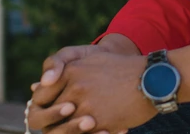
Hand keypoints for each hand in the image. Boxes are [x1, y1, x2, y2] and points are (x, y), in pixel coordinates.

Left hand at [30, 51, 156, 133]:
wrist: (152, 78)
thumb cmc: (123, 69)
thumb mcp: (93, 62)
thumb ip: (64, 73)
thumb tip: (36, 87)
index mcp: (70, 71)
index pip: (40, 97)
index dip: (41, 109)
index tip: (48, 113)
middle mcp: (73, 87)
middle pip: (44, 117)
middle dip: (50, 126)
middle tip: (63, 125)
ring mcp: (84, 105)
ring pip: (61, 130)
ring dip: (67, 132)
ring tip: (83, 128)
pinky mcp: (97, 121)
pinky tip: (100, 133)